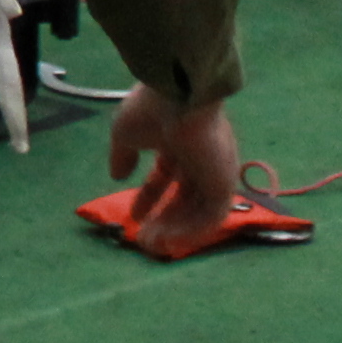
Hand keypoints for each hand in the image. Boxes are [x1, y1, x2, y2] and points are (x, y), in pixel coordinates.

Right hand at [108, 87, 242, 256]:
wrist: (180, 98)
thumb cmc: (151, 111)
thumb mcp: (125, 133)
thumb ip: (122, 155)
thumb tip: (117, 176)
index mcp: (178, 142)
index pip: (166, 175)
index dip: (149, 196)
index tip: (133, 216)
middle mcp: (200, 159)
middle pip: (184, 197)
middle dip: (163, 219)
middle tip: (143, 238)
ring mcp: (214, 172)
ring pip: (198, 210)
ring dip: (175, 230)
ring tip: (150, 244)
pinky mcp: (225, 184)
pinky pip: (211, 216)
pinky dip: (191, 230)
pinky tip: (168, 239)